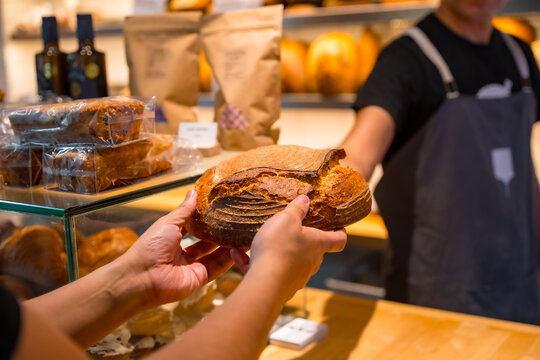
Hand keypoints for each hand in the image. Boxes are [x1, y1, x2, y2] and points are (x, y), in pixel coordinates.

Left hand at [123, 190, 233, 307]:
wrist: (142, 277)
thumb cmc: (150, 247)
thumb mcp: (168, 223)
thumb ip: (184, 210)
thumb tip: (193, 192)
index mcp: (172, 239)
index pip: (193, 228)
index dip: (205, 220)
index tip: (220, 209)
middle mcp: (182, 254)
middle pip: (206, 242)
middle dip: (220, 233)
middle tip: (236, 222)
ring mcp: (191, 267)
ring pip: (214, 255)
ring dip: (228, 245)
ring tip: (243, 233)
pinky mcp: (199, 278)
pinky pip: (217, 267)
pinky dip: (228, 259)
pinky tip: (240, 248)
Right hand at [231, 195, 346, 299]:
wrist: (265, 283)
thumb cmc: (280, 247)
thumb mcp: (286, 219)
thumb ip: (296, 209)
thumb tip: (305, 200)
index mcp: (317, 244)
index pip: (338, 240)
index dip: (340, 233)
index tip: (339, 228)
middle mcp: (310, 263)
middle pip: (314, 252)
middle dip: (306, 242)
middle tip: (294, 231)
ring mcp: (296, 277)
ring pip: (289, 262)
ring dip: (277, 252)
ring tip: (259, 242)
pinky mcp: (279, 287)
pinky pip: (266, 271)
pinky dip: (253, 262)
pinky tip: (237, 254)